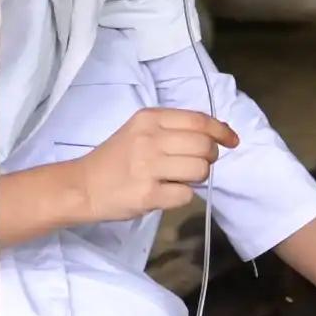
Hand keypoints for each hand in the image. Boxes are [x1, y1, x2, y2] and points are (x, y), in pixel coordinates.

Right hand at [73, 107, 236, 225]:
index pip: (199, 120)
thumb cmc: (116, 158)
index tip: (232, 141)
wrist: (83, 186)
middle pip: (204, 145)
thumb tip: (218, 133)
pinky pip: (186, 195)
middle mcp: (150, 139)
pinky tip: (165, 193)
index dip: (221, 130)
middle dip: (209, 157)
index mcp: (149, 118)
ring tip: (178, 179)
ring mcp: (148, 167)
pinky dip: (182, 196)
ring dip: (197, 178)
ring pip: (200, 170)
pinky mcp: (148, 194)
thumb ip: (174, 129)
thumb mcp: (141, 131)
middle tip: (196, 164)